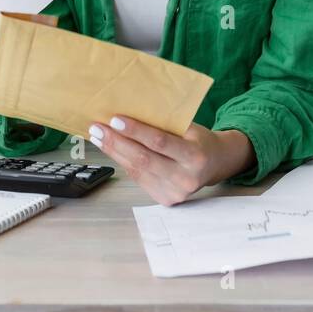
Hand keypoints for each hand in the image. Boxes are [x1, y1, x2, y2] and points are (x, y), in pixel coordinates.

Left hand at [86, 116, 255, 205]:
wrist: (214, 164)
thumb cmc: (198, 141)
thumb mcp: (189, 128)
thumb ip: (164, 124)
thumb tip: (128, 112)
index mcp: (195, 156)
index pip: (160, 142)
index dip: (136, 131)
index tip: (115, 119)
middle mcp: (185, 178)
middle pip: (143, 159)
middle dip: (116, 142)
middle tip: (97, 128)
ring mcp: (175, 192)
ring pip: (136, 170)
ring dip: (114, 152)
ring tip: (99, 137)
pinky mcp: (165, 199)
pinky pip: (138, 179)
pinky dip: (123, 162)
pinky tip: (112, 150)